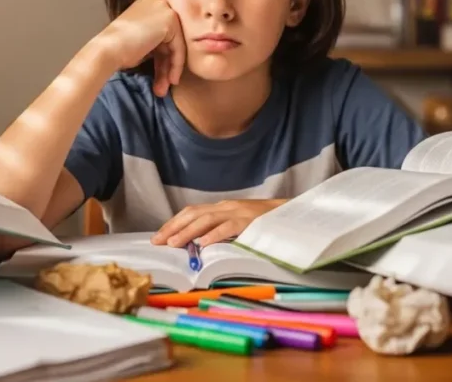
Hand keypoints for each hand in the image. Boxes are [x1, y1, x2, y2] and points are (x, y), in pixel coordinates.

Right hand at [97, 0, 185, 96]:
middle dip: (167, 65)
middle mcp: (157, 1)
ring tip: (163, 89)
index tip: (162, 77)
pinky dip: (176, 64)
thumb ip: (157, 43)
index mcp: (148, 4)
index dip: (163, 57)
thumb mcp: (141, 43)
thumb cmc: (118, 50)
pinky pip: (178, 46)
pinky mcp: (169, 18)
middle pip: (171, 38)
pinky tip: (171, 80)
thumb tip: (172, 59)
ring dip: (170, 69)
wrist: (107, 50)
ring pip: (176, 44)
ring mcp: (164, 8)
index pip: (163, 33)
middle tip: (163, 86)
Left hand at [151, 199, 285, 247]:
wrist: (293, 215)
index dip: (174, 223)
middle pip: (194, 214)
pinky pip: (229, 227)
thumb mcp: (239, 225)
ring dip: (188, 232)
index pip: (192, 212)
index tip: (159, 236)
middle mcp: (227, 207)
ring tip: (174, 243)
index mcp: (223, 208)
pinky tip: (203, 243)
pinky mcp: (251, 221)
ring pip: (207, 220)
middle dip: (173, 227)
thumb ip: (221, 230)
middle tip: (158, 241)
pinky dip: (215, 234)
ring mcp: (239, 212)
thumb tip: (198, 245)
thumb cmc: (265, 223)